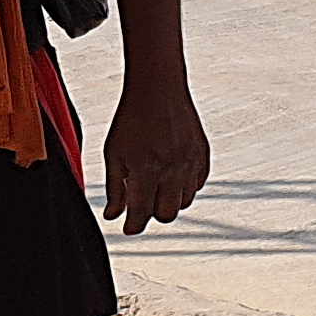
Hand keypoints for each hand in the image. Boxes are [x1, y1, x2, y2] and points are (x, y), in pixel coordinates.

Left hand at [102, 80, 209, 234]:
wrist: (158, 87)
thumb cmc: (131, 119)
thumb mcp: (114, 152)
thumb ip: (114, 187)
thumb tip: (112, 217)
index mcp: (146, 169)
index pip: (141, 213)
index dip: (133, 225)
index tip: (128, 228)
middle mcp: (172, 168)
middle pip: (166, 215)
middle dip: (151, 214)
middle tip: (141, 204)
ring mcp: (191, 162)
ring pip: (184, 202)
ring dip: (168, 201)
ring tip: (155, 185)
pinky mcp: (203, 155)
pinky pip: (197, 185)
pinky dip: (184, 187)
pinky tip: (171, 175)